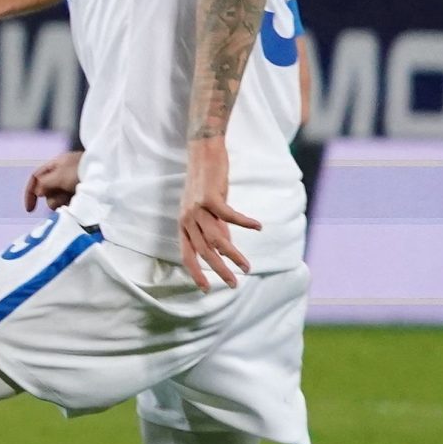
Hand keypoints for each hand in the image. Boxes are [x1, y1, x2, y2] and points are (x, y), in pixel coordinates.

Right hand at [22, 150, 81, 211]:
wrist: (108, 174)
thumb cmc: (82, 171)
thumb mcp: (59, 175)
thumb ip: (44, 183)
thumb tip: (38, 192)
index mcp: (55, 165)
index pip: (36, 179)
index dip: (30, 193)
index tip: (30, 210)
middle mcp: (62, 174)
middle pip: (47, 192)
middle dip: (53, 199)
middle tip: (64, 199)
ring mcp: (72, 184)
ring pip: (58, 199)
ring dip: (63, 202)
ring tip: (75, 200)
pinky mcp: (82, 193)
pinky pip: (70, 202)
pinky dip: (71, 204)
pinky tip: (80, 203)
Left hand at [178, 138, 260, 291]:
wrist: (203, 154)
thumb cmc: (206, 184)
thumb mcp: (206, 211)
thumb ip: (214, 228)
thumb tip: (224, 248)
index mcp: (184, 225)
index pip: (187, 255)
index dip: (195, 272)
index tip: (205, 289)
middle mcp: (187, 219)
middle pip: (203, 251)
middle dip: (219, 270)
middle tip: (233, 284)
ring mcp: (197, 208)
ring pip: (217, 238)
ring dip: (233, 254)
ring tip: (247, 266)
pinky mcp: (210, 197)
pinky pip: (229, 215)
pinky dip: (244, 223)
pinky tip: (258, 227)